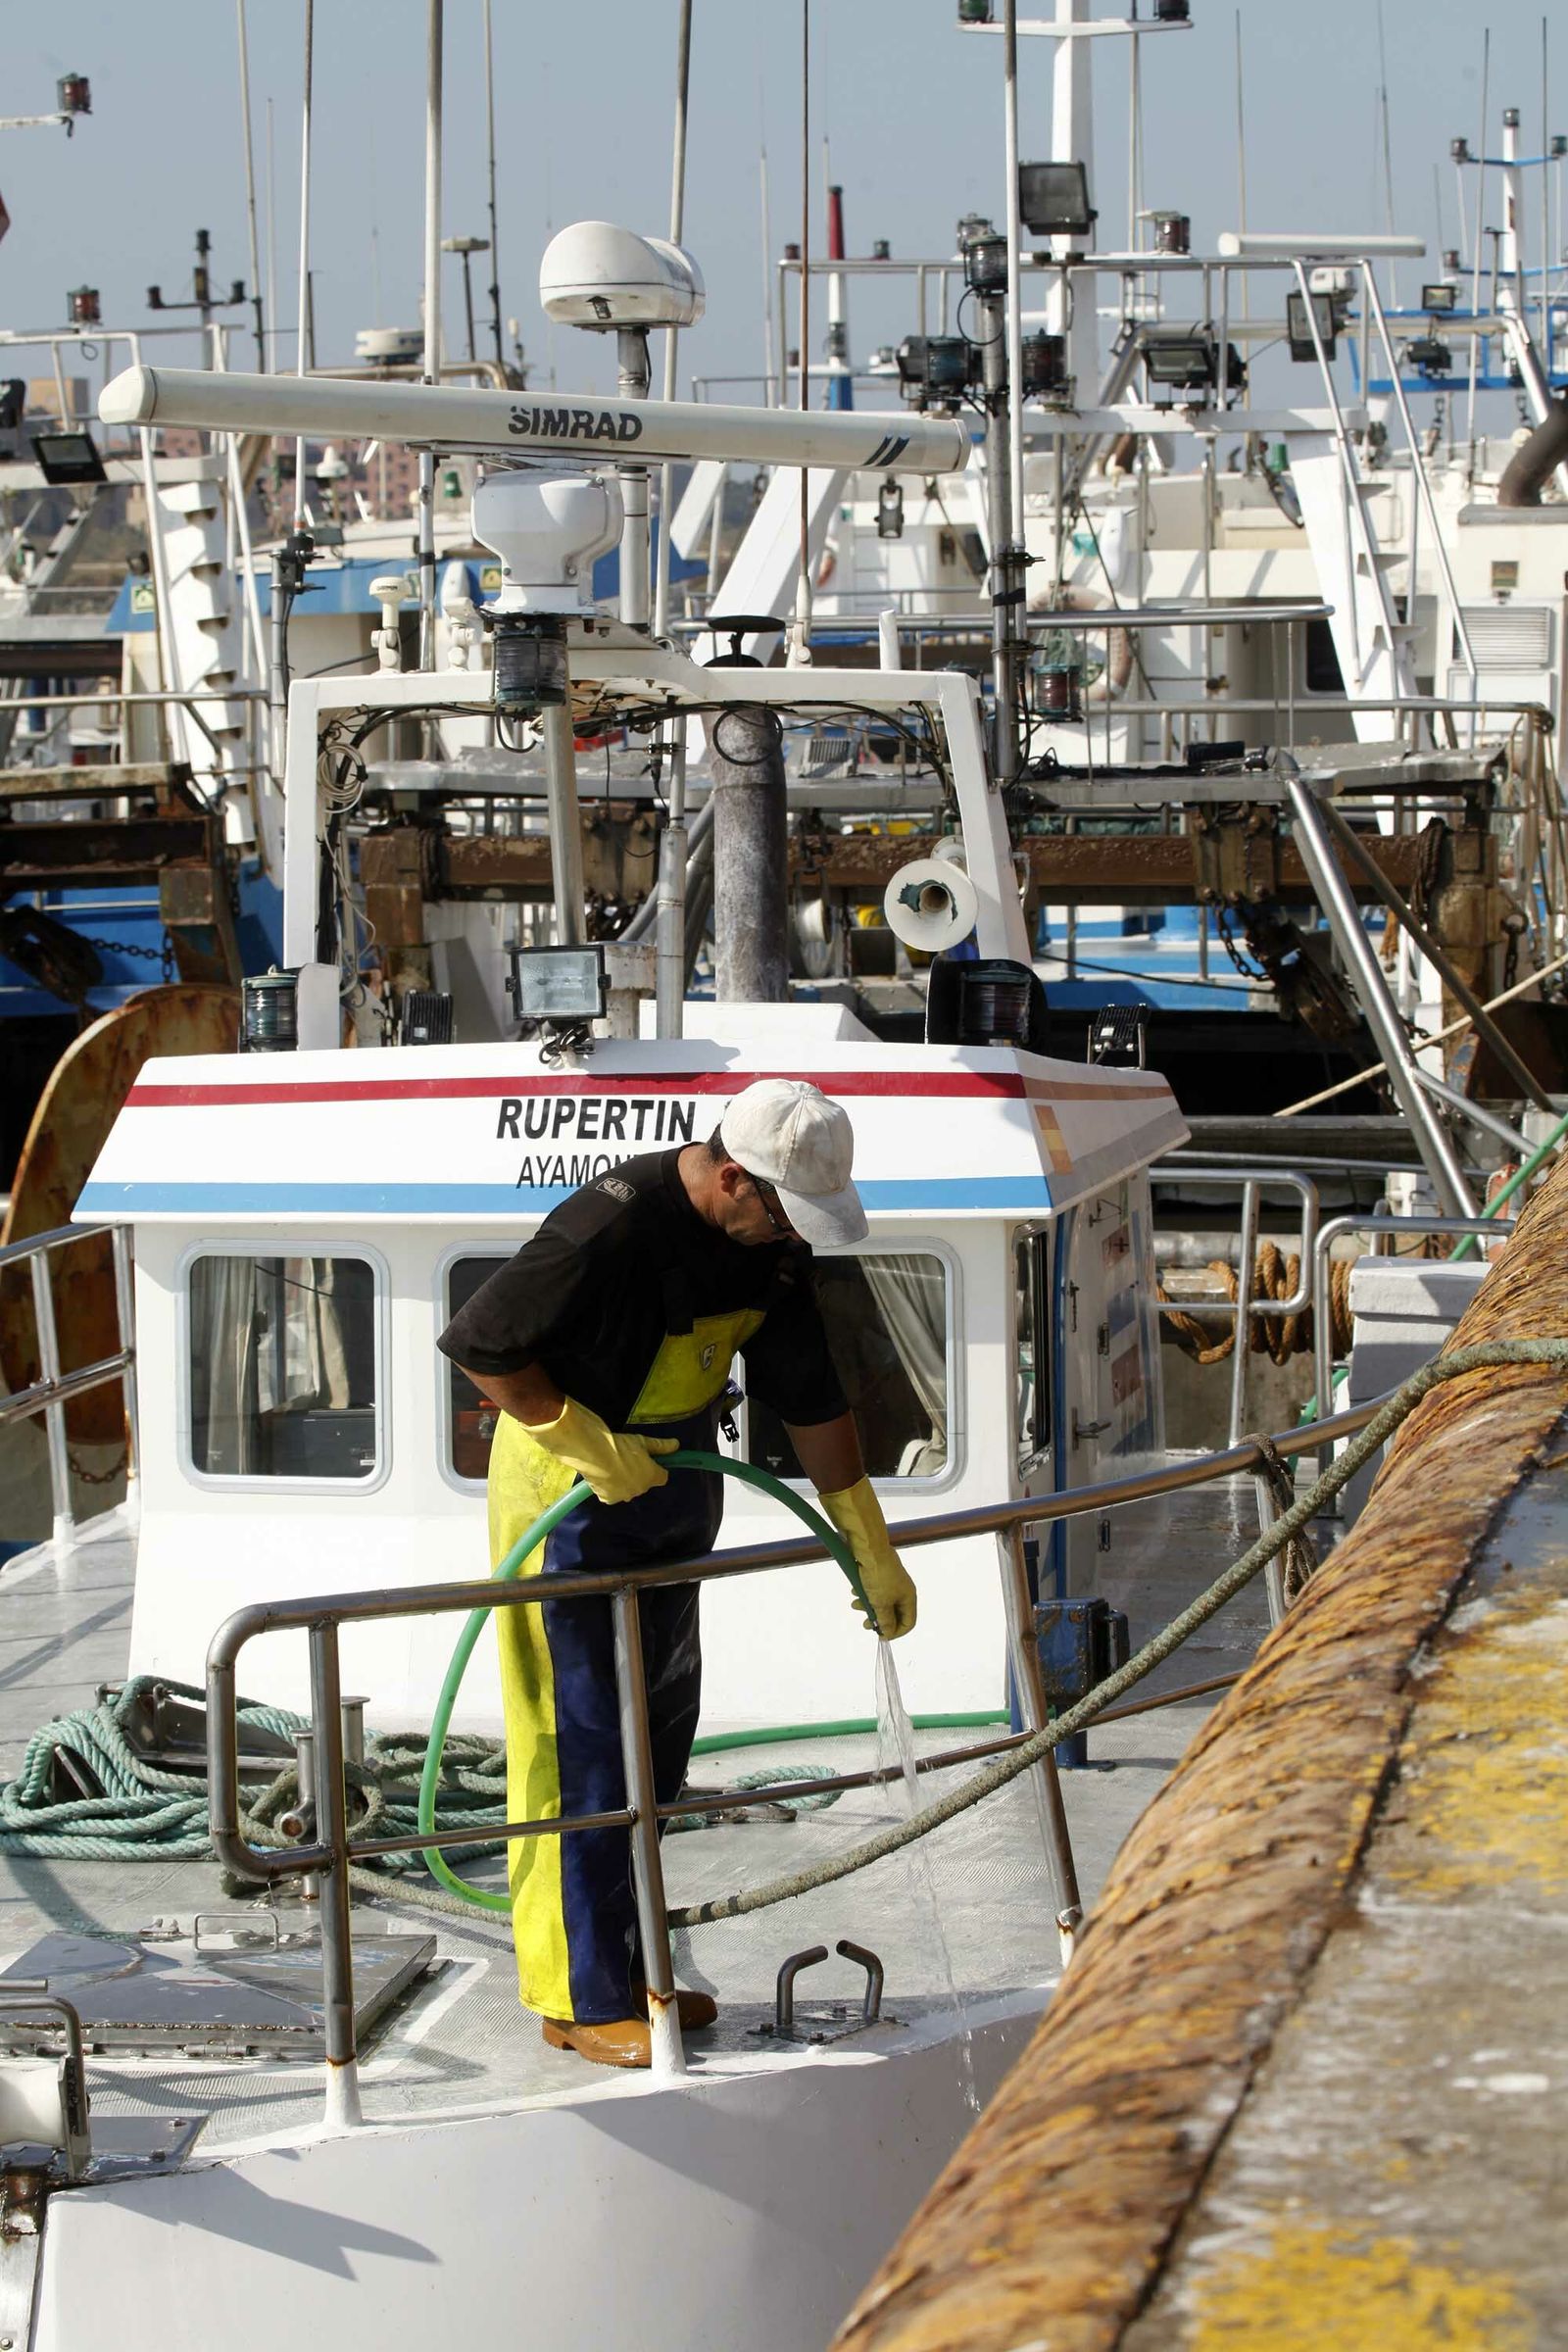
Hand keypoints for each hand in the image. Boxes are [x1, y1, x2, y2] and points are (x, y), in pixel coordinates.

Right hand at [525, 1397, 679, 1504]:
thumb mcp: (642, 1441)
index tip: (649, 1460)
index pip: (662, 1477)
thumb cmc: (621, 1445)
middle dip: (639, 1475)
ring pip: (628, 1489)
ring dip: (624, 1482)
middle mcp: (641, 1489)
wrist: (594, 1454)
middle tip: (628, 1460)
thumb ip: (660, 1446)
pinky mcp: (608, 1499)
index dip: (656, 1468)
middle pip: (644, 1483)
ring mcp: (624, 1496)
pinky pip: (613, 1494)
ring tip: (613, 1467)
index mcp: (652, 1476)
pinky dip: (610, 1487)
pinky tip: (604, 1475)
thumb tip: (677, 1445)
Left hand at [818, 1476, 917, 1640]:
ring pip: (882, 1601)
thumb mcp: (881, 1603)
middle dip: (879, 1620)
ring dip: (869, 1606)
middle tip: (866, 1624)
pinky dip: (866, 1593)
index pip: (909, 1622)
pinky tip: (854, 1591)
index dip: (896, 1632)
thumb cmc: (878, 1577)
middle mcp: (903, 1589)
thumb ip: (885, 1621)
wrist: (869, 1548)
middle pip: (894, 1613)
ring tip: (855, 1605)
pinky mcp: (881, 1573)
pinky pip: (875, 1589)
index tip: (880, 1635)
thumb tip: (888, 1634)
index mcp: (909, 1597)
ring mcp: (892, 1580)